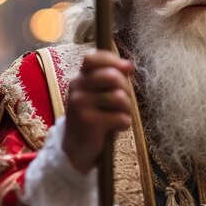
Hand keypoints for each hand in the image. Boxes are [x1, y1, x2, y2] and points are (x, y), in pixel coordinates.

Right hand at [62, 50, 133, 173]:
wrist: (77, 147)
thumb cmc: (95, 116)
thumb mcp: (100, 94)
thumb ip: (112, 77)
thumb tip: (129, 65)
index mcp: (79, 77)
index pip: (95, 58)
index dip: (115, 61)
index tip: (127, 70)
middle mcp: (76, 87)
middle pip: (113, 76)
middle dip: (126, 89)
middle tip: (124, 103)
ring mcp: (80, 104)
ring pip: (119, 97)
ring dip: (127, 109)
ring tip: (120, 115)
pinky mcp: (88, 121)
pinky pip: (120, 118)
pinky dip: (124, 123)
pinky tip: (116, 127)